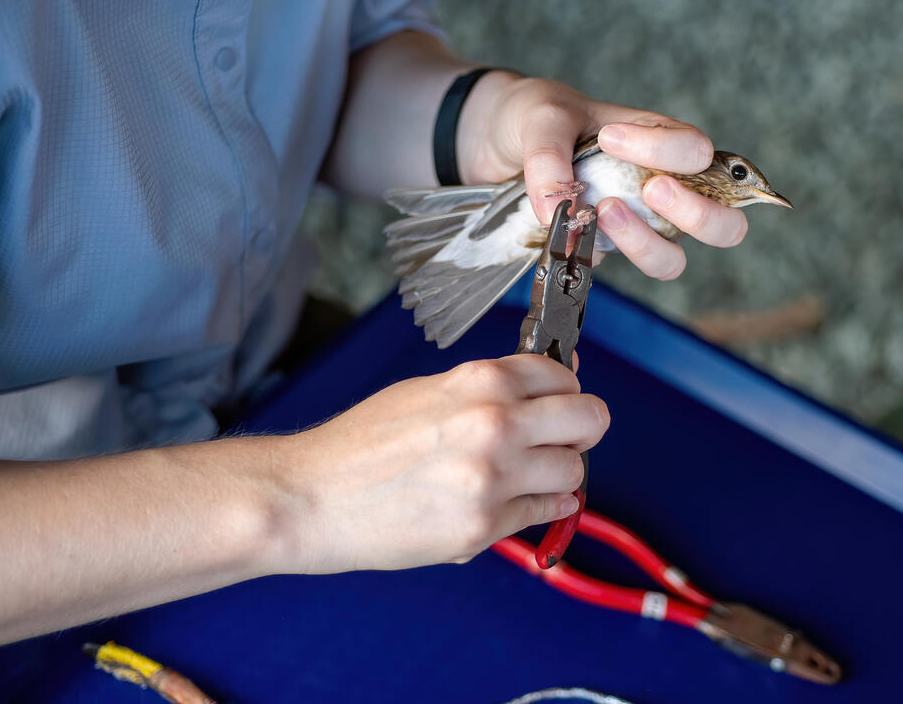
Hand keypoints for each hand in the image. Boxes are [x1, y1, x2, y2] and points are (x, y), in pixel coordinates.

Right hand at [273, 354, 608, 571]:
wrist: (311, 497)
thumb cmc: (365, 442)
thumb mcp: (430, 391)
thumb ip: (495, 387)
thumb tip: (561, 376)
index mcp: (482, 381)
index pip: (564, 375)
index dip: (565, 391)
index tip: (555, 405)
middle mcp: (495, 424)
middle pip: (591, 419)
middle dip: (582, 430)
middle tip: (561, 441)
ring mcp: (493, 478)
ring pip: (573, 473)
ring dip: (558, 475)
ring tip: (523, 476)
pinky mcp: (482, 527)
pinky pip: (542, 514)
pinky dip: (537, 509)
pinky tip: (509, 501)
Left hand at [456, 74, 748, 279]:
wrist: (505, 140)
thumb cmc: (542, 118)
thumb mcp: (542, 117)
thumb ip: (549, 155)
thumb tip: (558, 210)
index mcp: (665, 141)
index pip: (697, 152)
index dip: (664, 151)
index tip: (611, 137)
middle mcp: (667, 188)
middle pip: (724, 223)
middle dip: (697, 214)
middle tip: (653, 191)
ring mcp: (641, 226)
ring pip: (674, 258)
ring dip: (646, 243)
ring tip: (605, 212)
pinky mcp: (608, 250)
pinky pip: (614, 271)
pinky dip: (600, 255)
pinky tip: (572, 232)